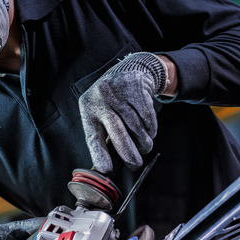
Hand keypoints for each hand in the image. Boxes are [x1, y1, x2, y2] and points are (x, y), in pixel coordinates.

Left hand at [79, 52, 168, 172]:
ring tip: (144, 147)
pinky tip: (149, 130)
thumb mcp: (100, 112)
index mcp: (88, 107)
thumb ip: (103, 134)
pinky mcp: (137, 88)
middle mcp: (102, 99)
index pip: (92, 135)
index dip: (99, 154)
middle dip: (129, 154)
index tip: (106, 169)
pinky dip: (151, 129)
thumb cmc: (113, 100)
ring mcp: (120, 92)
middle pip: (118, 133)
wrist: (129, 70)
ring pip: (136, 127)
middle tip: (135, 165)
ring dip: (143, 142)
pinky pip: (148, 118)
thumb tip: (108, 166)